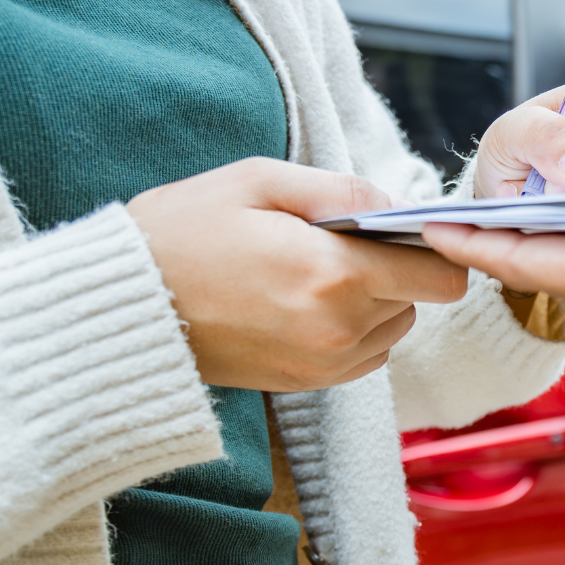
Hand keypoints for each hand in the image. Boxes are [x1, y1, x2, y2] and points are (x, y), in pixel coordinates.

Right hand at [128, 158, 466, 391]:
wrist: (123, 310)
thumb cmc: (182, 233)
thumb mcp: (257, 181)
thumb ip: (339, 188)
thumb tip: (392, 203)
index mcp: (335, 275)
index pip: (441, 277)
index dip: (432, 247)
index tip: (403, 227)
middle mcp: (339, 329)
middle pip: (419, 300)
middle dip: (396, 268)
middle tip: (341, 242)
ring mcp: (323, 363)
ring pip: (394, 328)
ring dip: (375, 300)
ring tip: (314, 272)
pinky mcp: (305, 383)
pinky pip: (364, 355)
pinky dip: (352, 328)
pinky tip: (305, 301)